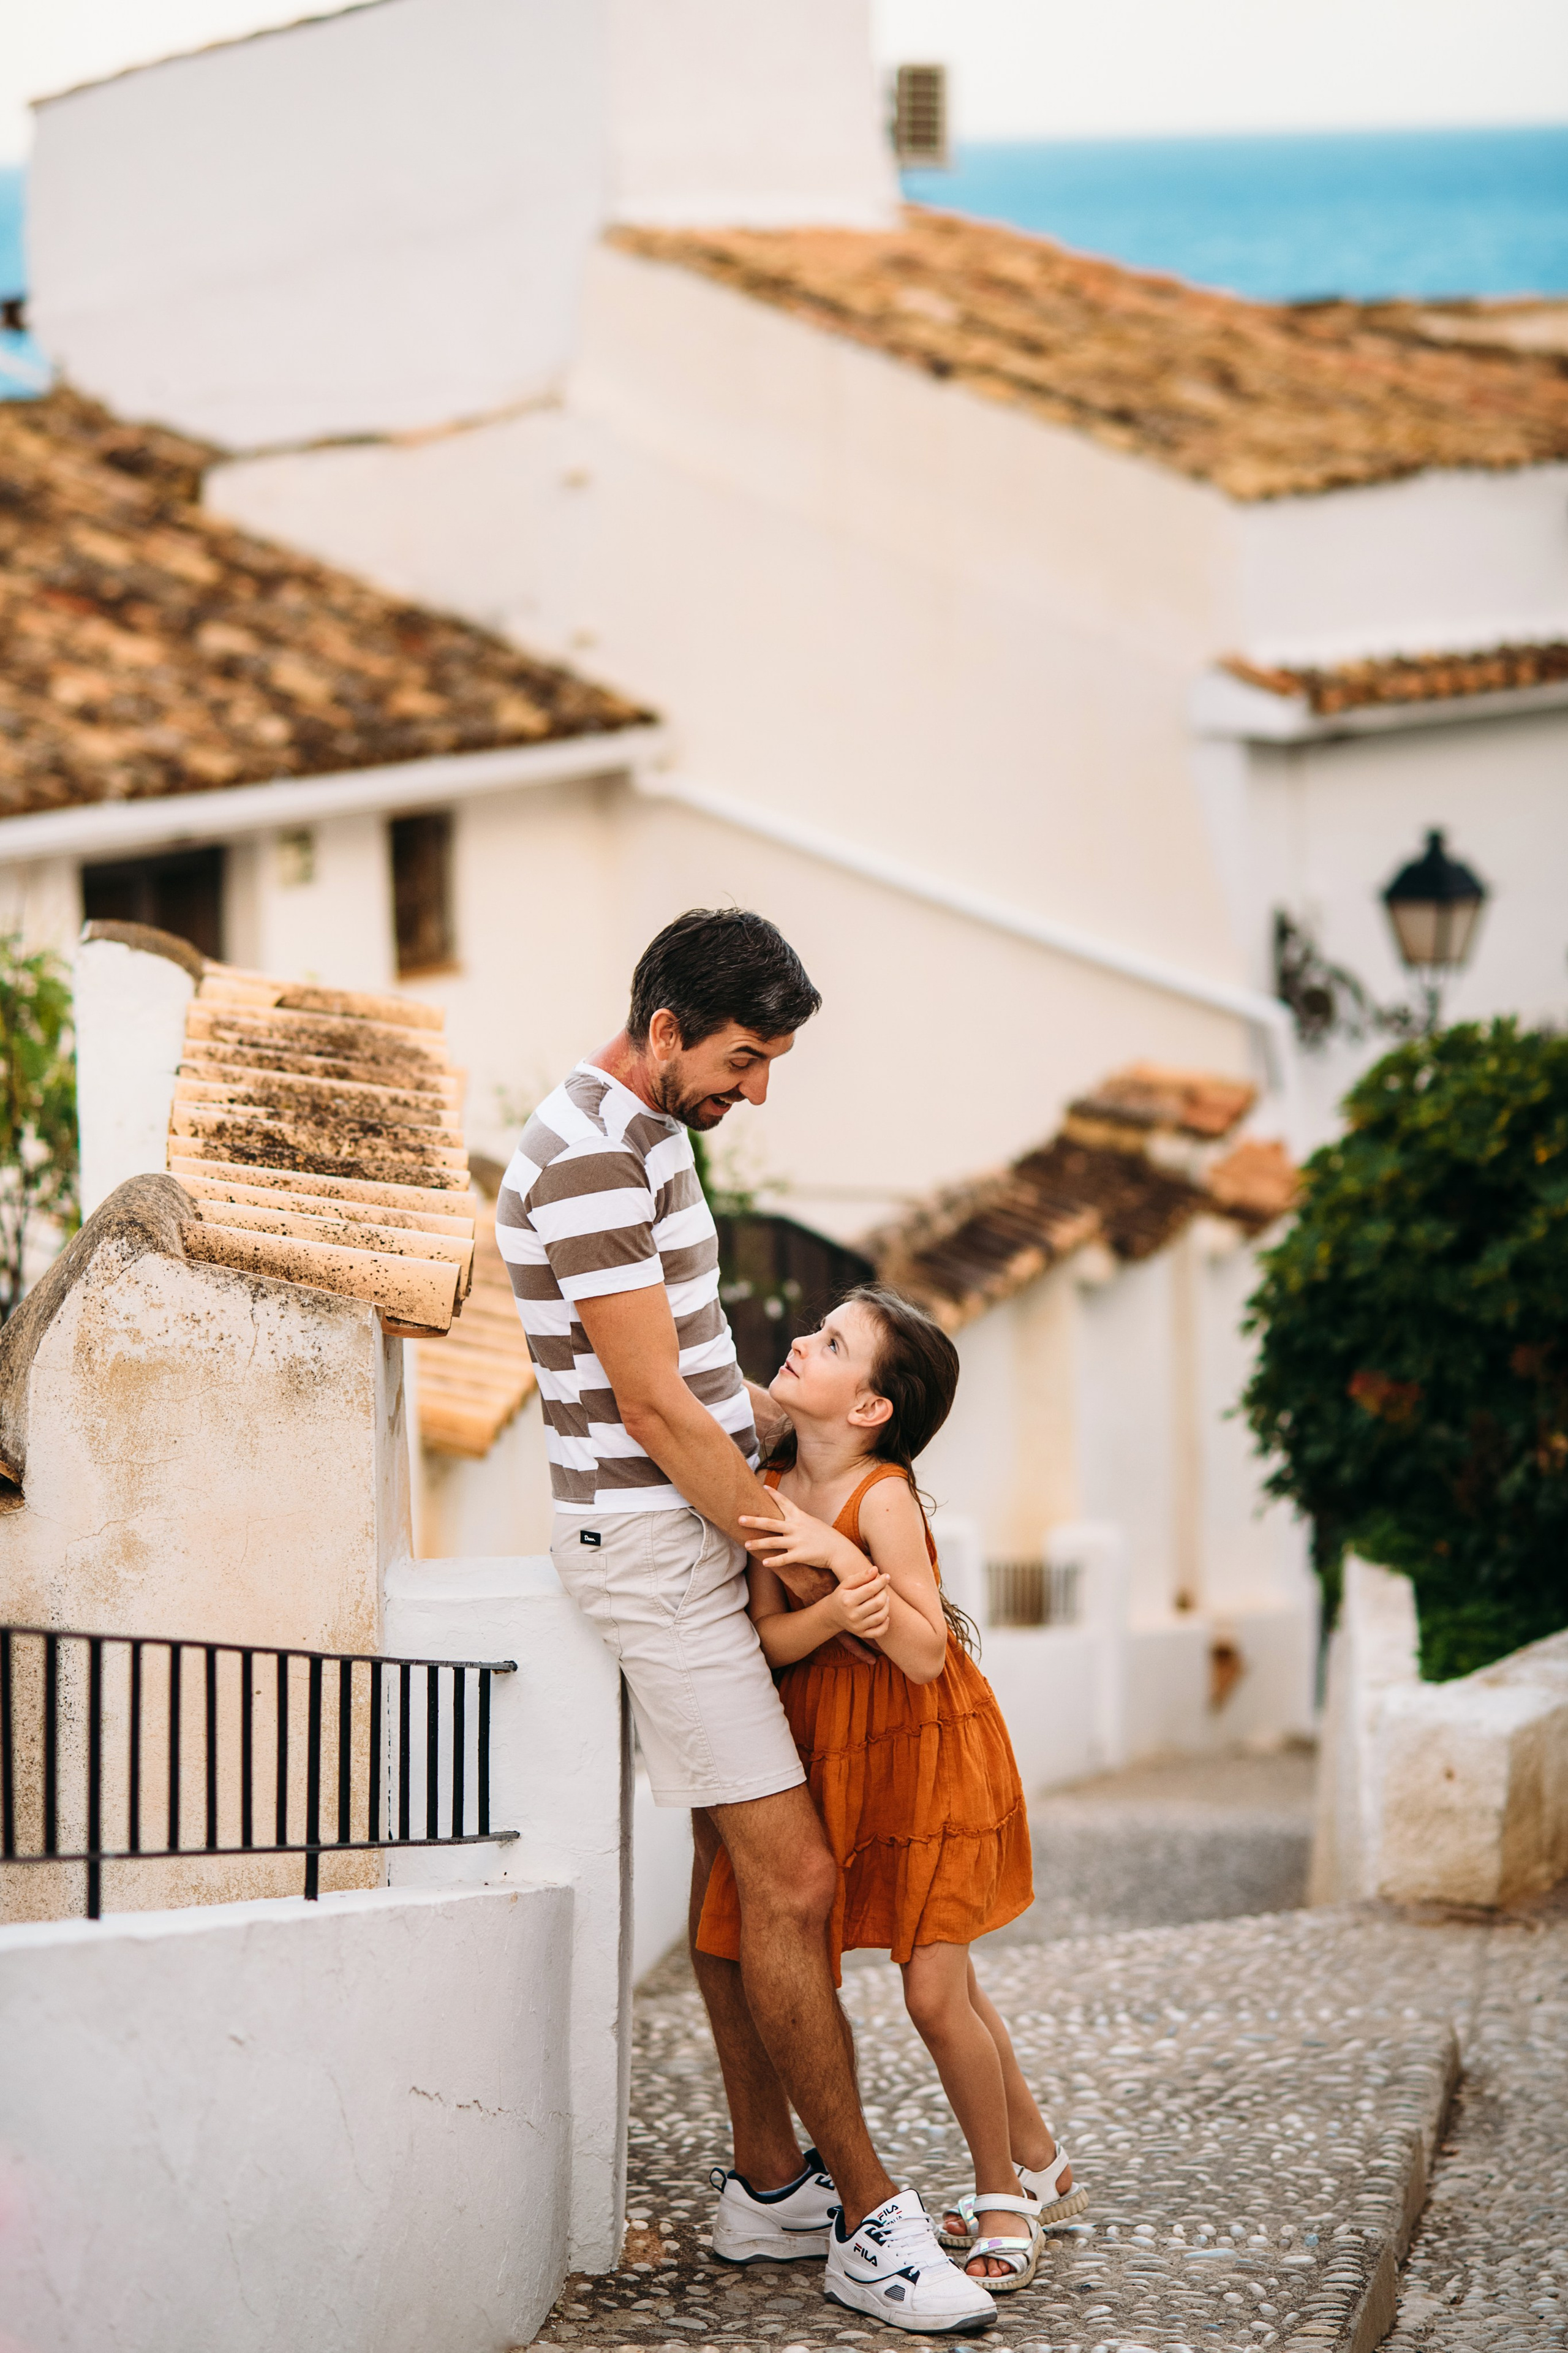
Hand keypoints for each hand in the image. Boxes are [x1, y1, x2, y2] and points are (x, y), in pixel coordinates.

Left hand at [740, 1491, 865, 1584]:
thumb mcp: (812, 1523)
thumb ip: (799, 1520)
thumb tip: (788, 1518)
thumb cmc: (826, 1537)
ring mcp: (797, 1541)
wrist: (840, 1550)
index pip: (785, 1503)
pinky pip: (784, 1558)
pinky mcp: (800, 1555)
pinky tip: (764, 1562)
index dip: (774, 1495)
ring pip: (773, 1542)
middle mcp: (796, 1527)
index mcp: (799, 1518)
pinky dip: (773, 1561)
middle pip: (771, 1523)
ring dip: (758, 1543)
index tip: (763, 1487)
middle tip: (739, 1518)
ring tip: (745, 1544)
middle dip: (754, 1520)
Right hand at [828, 1571, 890, 1643]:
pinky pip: (880, 1631)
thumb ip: (861, 1576)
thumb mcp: (847, 1583)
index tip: (887, 1576)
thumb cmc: (842, 1595)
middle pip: (878, 1603)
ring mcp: (857, 1626)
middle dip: (884, 1592)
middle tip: (883, 1588)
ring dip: (887, 1605)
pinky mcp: (862, 1634)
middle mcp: (852, 1615)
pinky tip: (885, 1615)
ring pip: (881, 1616)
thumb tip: (876, 1569)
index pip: (871, 1589)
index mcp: (847, 1600)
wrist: (833, 1614)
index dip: (881, 1581)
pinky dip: (886, 1623)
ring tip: (884, 1598)